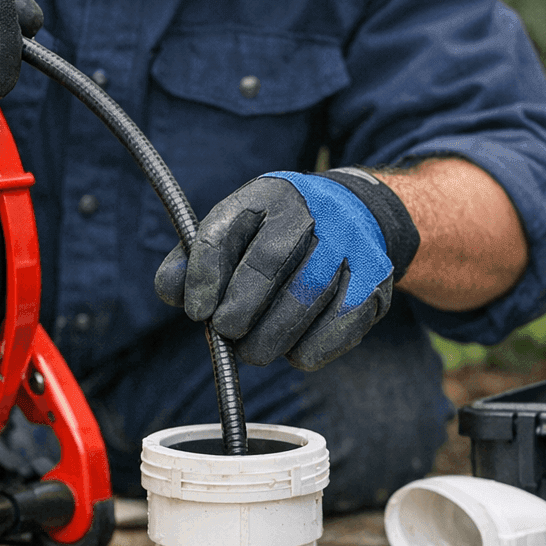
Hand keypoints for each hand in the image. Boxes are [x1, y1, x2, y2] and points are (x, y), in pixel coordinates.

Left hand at [155, 170, 419, 369]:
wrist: (360, 215)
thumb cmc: (281, 232)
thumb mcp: (238, 228)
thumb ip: (197, 259)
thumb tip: (171, 291)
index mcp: (267, 195)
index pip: (222, 233)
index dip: (203, 276)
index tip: (198, 312)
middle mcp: (312, 211)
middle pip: (267, 265)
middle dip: (239, 311)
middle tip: (226, 334)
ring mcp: (349, 243)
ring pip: (304, 299)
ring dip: (271, 338)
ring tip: (253, 350)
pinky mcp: (375, 278)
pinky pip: (339, 325)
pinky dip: (310, 349)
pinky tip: (294, 350)